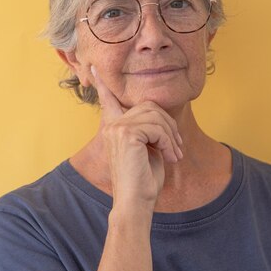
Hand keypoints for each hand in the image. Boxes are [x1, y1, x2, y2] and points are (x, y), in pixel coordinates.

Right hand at [90, 66, 182, 210]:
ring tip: (174, 154)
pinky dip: (169, 141)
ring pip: (156, 116)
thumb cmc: (143, 181)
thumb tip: (160, 117)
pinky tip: (170, 156)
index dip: (102, 83)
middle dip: (168, 125)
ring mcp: (117, 128)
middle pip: (150, 106)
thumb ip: (149, 130)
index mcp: (114, 127)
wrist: (136, 202)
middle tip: (177, 148)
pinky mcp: (126, 133)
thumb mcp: (149, 149)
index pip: (108, 99)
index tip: (93, 67)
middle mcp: (112, 124)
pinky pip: (157, 127)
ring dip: (171, 135)